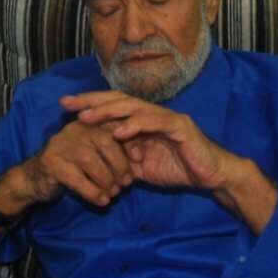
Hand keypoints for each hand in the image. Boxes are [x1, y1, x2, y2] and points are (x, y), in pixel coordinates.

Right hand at [9, 120, 133, 207]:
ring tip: (114, 194)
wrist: (34, 180)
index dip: (129, 142)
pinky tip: (102, 202)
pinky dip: (92, 192)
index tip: (140, 159)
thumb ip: (114, 152)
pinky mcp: (50, 163)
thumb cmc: (72, 167)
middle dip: (120, 164)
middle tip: (127, 183)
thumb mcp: (94, 155)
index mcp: (88, 123)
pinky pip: (76, 178)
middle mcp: (74, 129)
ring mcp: (60, 145)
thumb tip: (142, 160)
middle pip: (104, 142)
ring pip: (90, 160)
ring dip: (107, 179)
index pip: (113, 126)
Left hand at [60, 91, 234, 190]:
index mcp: (144, 120)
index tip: (65, 106)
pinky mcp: (180, 127)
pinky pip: (155, 123)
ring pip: (134, 108)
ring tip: (86, 117)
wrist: (211, 176)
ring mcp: (167, 118)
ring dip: (108, 112)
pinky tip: (119, 131)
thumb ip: (123, 159)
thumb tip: (100, 159)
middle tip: (67, 103)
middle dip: (91, 101)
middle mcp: (153, 113)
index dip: (90, 104)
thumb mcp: (142, 166)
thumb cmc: (179, 168)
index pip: (113, 106)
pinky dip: (136, 126)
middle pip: (119, 101)